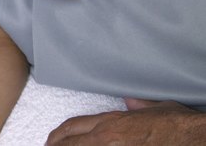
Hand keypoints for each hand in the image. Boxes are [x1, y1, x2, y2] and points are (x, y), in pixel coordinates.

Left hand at [46, 98, 204, 144]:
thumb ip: (139, 107)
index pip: (74, 126)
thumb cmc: (180, 126)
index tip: (52, 140)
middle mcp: (107, 137)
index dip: (58, 135)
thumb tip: (131, 102)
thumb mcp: (158, 109)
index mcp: (112, 121)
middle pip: (69, 142)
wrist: (196, 138)